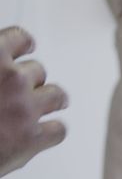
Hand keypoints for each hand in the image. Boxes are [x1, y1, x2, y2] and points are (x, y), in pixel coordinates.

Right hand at [0, 26, 67, 177]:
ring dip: (49, 100)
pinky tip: (42, 134)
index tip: (24, 48)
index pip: (19, 38)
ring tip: (45, 106)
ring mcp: (24, 109)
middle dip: (28, 80)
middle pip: (36, 71)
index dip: (22, 45)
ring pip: (56, 95)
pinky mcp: (31, 139)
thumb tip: (0, 58)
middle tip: (18, 90)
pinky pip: (58, 130)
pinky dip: (51, 132)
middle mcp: (12, 79)